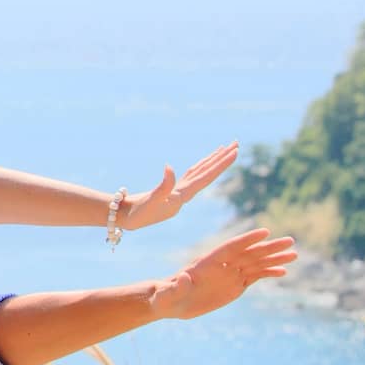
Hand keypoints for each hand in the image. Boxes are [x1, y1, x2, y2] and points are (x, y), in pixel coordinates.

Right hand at [119, 141, 239, 231]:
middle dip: (222, 159)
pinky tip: (204, 163)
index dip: (221, 164)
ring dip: (212, 161)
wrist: (128, 220)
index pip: (206, 177)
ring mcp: (179, 191)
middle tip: (236, 143)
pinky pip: (190, 174)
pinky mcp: (171, 190)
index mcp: (183, 195)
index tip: (234, 152)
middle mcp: (186, 193)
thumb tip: (169, 166)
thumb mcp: (151, 200)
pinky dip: (198, 167)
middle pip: (208, 173)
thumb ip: (163, 185)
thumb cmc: (139, 213)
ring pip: (200, 172)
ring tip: (224, 149)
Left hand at [151, 228, 296, 320]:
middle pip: (248, 253)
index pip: (230, 248)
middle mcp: (221, 265)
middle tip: (290, 241)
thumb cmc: (166, 296)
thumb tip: (185, 277)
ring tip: (294, 254)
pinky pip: (254, 277)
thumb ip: (176, 286)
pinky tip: (283, 271)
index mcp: (207, 262)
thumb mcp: (168, 293)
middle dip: (269, 248)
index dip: (247, 240)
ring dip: (274, 259)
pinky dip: (268, 273)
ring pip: (255, 263)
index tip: (265, 232)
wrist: (171, 303)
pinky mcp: (234, 285)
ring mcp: (230, 274)